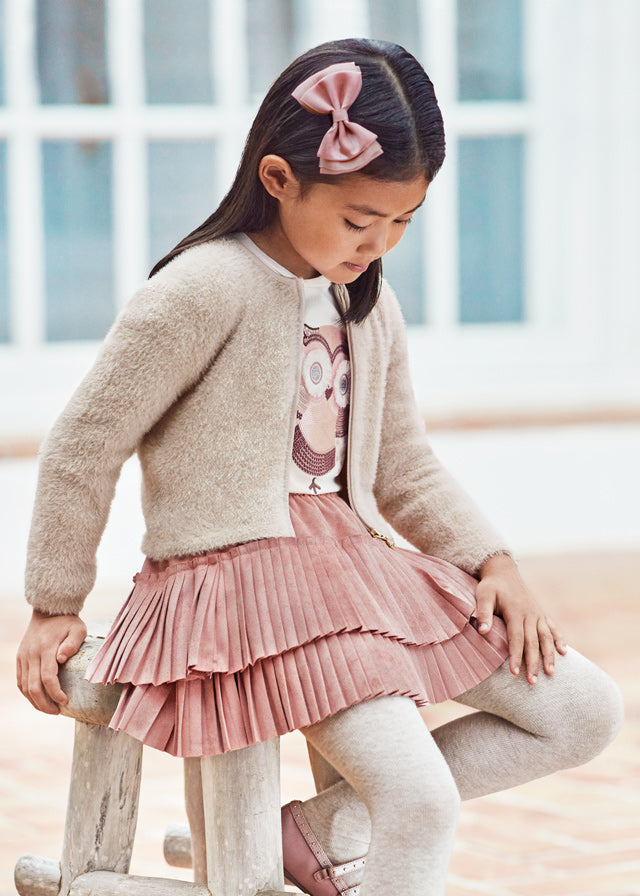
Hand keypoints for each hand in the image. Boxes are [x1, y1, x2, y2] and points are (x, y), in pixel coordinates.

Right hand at [17, 610, 86, 713]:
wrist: (47, 611)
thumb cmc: (67, 622)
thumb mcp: (78, 628)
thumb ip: (73, 643)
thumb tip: (62, 659)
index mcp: (46, 648)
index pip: (47, 678)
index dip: (55, 693)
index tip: (65, 701)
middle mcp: (31, 654)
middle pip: (33, 687)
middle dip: (45, 703)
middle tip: (57, 712)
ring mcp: (23, 657)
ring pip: (24, 687)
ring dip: (35, 701)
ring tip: (49, 709)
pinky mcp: (20, 659)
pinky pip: (20, 681)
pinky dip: (27, 694)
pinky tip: (38, 700)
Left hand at [475, 554, 566, 683]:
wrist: (503, 571)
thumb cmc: (491, 586)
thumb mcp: (483, 595)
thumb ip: (483, 612)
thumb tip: (483, 632)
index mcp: (515, 611)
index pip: (517, 638)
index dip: (516, 656)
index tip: (515, 673)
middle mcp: (530, 614)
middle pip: (533, 642)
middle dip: (534, 663)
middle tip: (533, 682)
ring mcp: (538, 613)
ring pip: (546, 637)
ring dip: (549, 656)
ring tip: (550, 673)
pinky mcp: (541, 613)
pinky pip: (552, 627)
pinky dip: (559, 639)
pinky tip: (564, 652)